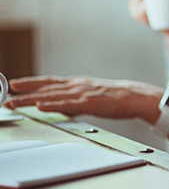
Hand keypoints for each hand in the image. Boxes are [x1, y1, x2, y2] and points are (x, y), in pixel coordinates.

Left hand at [6, 75, 162, 123]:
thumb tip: (59, 105)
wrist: (135, 96)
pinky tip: (40, 106)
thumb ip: (74, 99)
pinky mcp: (89, 103)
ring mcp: (82, 93)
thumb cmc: (116, 97)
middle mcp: (77, 85)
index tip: (15, 84)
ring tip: (14, 102)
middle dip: (24, 90)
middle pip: (46, 87)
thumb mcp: (92, 95)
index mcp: (77, 83)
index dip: (31, 83)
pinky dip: (52, 105)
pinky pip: (67, 105)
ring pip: (51, 95)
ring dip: (30, 99)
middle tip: (7, 92)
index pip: (49, 82)